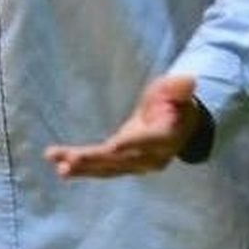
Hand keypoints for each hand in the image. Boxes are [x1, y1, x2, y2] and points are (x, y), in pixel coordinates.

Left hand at [43, 74, 203, 178]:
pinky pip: (101, 169)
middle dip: (94, 160)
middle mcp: (151, 157)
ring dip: (82, 168)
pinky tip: (60, 166)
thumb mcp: (177, 91)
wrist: (178, 126)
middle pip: (121, 160)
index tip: (113, 147)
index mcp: (165, 137)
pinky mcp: (122, 165)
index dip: (132, 144)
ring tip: (59, 166)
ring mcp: (136, 165)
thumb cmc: (175, 102)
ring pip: (107, 168)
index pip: (149, 142)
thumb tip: (188, 80)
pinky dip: (82, 168)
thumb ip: (178, 88)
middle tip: (70, 160)